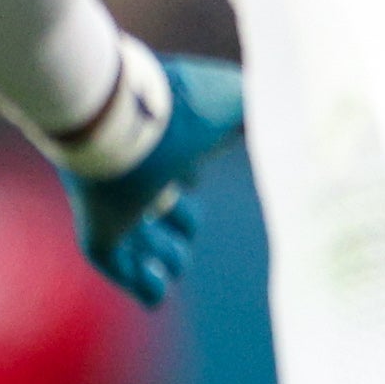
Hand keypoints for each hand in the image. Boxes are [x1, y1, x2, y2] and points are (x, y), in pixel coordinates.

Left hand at [61, 51, 246, 308]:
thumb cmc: (178, 108)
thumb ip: (264, 113)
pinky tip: (159, 283)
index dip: (188, 175)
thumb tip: (288, 126)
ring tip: (174, 262)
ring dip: (162, 254)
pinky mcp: (96, 230)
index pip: (171, 162)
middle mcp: (133, 170)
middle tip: (189, 225)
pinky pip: (112, 264)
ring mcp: (110, 201)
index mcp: (161, 140)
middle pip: (152, 202)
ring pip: (134, 237)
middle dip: (177, 219)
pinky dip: (139, 282)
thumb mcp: (235, 100)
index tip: (194, 178)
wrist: (118, 115)